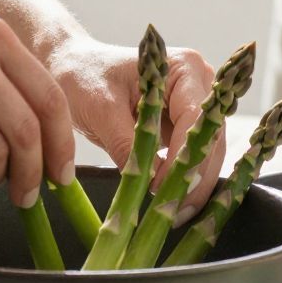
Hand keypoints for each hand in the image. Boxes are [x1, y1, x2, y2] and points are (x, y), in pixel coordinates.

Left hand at [48, 34, 221, 210]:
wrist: (71, 68)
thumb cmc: (83, 76)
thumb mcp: (101, 110)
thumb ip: (128, 144)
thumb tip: (153, 182)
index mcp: (183, 68)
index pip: (195, 118)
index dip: (185, 156)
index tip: (165, 188)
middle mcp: (197, 83)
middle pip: (210, 138)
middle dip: (195, 177)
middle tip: (175, 213)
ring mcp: (193, 105)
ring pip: (207, 152)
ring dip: (193, 184)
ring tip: (173, 215)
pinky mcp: (181, 125)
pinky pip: (192, 156)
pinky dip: (183, 179)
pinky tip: (171, 203)